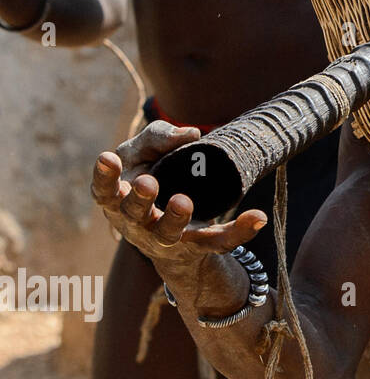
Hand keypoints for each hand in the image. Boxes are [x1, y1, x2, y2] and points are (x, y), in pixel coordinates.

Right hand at [91, 121, 266, 266]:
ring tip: (183, 202)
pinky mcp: (198, 244)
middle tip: (147, 183)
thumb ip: (159, 138)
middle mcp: (138, 223)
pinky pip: (219, 241)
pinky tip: (256, 217)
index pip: (104, 192)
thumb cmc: (152, 177)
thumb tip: (191, 134)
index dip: (103, 177)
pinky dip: (239, 231)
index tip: (108, 157)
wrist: (172, 229)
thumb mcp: (145, 154)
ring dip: (175, 218)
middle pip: (135, 215)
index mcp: (119, 200)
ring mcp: (167, 237)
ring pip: (169, 232)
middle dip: (139, 200)